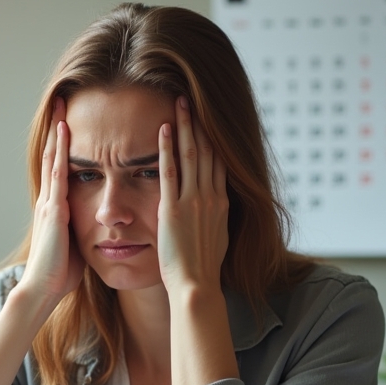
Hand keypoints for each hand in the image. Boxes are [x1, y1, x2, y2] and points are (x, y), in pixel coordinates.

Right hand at [18, 98, 84, 304]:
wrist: (44, 289)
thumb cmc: (61, 273)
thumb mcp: (75, 245)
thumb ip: (82, 229)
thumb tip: (99, 225)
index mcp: (57, 209)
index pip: (61, 170)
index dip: (65, 146)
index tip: (72, 124)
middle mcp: (50, 200)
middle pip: (53, 156)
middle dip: (58, 129)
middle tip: (62, 101)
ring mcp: (50, 203)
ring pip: (53, 158)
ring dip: (57, 131)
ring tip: (61, 104)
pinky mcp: (54, 210)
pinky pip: (58, 173)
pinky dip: (60, 150)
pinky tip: (64, 132)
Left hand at [157, 95, 228, 296]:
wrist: (197, 286)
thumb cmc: (203, 268)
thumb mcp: (218, 238)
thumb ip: (215, 218)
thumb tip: (215, 209)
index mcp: (222, 203)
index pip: (220, 161)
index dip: (214, 137)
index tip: (209, 118)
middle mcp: (211, 197)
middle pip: (208, 151)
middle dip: (200, 123)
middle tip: (193, 98)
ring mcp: (193, 201)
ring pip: (191, 154)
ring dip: (185, 126)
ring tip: (180, 102)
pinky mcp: (173, 209)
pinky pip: (169, 171)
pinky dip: (167, 148)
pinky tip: (164, 128)